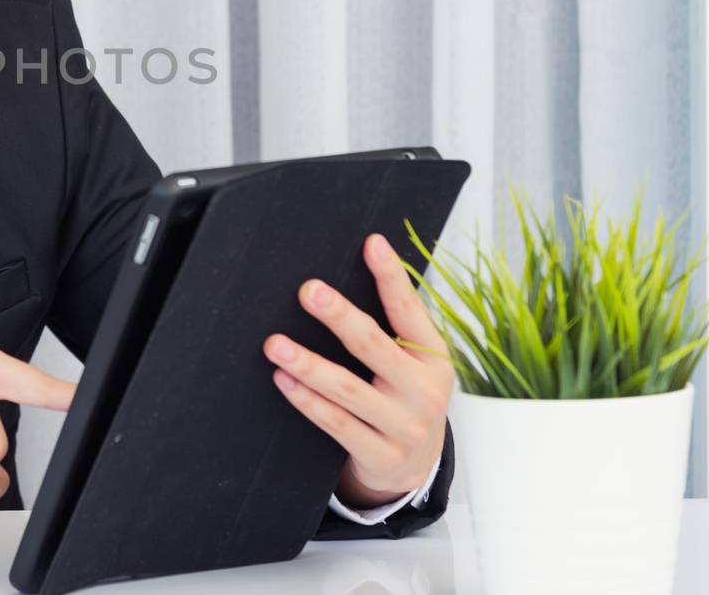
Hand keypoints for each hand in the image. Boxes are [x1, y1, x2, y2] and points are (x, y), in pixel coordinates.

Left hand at [262, 232, 452, 508]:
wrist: (416, 466)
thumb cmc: (405, 397)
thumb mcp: (413, 361)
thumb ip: (393, 323)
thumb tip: (362, 261)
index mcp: (433, 358)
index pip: (410, 311)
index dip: (392, 277)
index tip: (371, 244)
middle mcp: (424, 391)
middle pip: (374, 346)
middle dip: (340, 316)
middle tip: (308, 290)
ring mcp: (404, 427)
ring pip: (348, 390)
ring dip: (308, 364)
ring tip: (275, 343)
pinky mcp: (381, 455)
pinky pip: (337, 425)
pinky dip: (308, 401)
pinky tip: (284, 379)